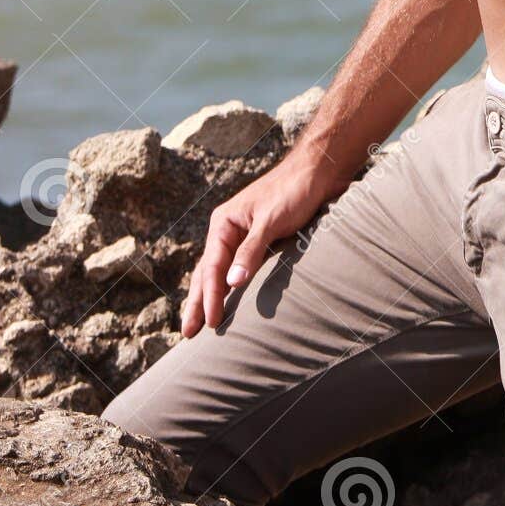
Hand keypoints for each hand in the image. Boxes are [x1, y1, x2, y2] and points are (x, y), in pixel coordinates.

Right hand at [180, 154, 345, 337]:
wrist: (317, 171)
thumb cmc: (293, 191)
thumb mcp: (271, 221)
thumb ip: (251, 250)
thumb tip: (231, 283)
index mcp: (224, 223)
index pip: (211, 267)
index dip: (209, 297)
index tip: (211, 323)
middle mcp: (227, 230)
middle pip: (206, 272)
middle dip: (197, 302)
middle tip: (187, 333)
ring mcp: (240, 236)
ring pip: (218, 271)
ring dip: (208, 297)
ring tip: (198, 323)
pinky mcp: (256, 240)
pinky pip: (235, 268)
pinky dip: (227, 286)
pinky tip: (225, 300)